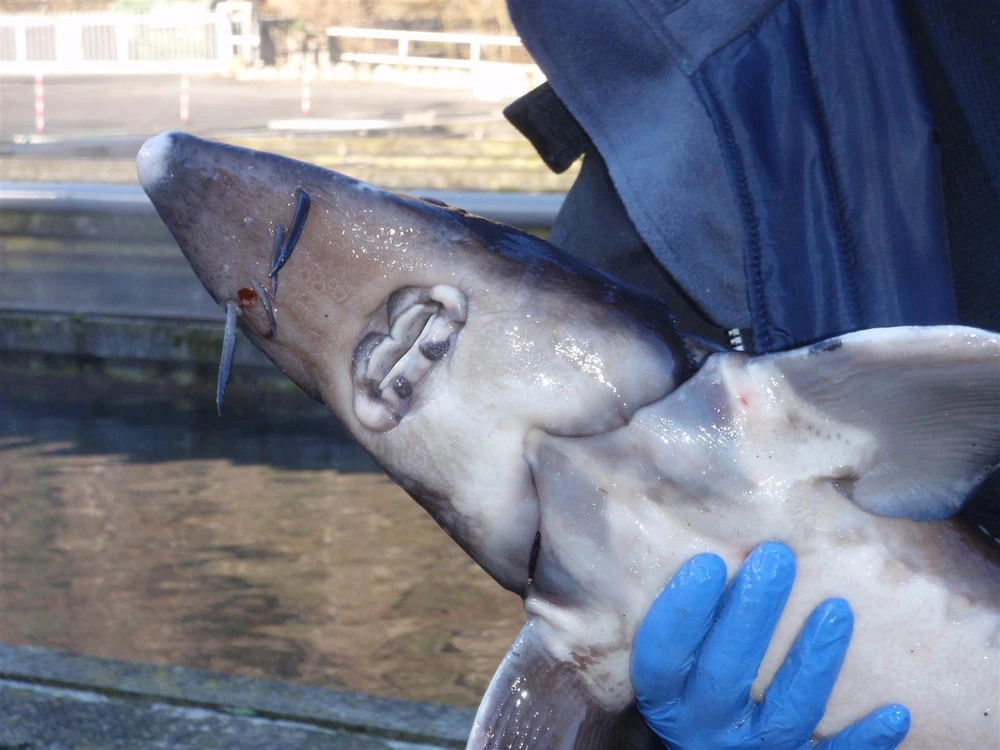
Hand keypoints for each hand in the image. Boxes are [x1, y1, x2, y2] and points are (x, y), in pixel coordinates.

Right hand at [631, 542, 909, 748]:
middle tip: (777, 556)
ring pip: (786, 711)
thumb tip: (674, 525)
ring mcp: (751, 749)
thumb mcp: (672, 654)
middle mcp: (703, 727)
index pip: (663, 655)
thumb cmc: (691, 677)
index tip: (708, 561)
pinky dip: (864, 737)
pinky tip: (894, 711)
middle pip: (726, 673)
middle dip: (752, 613)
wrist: (714, 746)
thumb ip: (677, 608)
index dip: (681, 611)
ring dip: (812, 659)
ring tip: (837, 608)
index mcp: (666, 695)